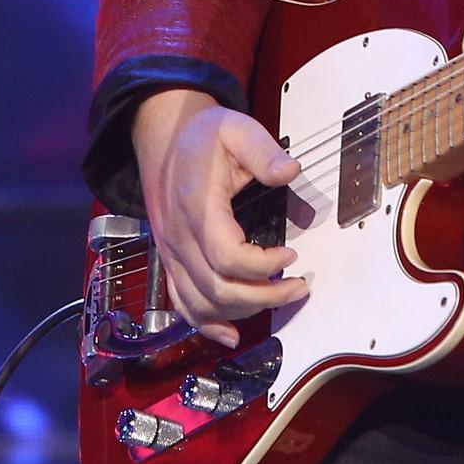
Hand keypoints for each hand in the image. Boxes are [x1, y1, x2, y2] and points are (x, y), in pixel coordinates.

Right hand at [129, 88, 308, 343]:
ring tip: (280, 298)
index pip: (227, 257)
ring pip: (202, 302)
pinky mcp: (169, 260)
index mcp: (197, 207)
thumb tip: (290, 172)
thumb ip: (263, 151)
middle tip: (299, 286)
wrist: (163, 138)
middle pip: (218, 288)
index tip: (292, 255)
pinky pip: (181, 302)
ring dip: (243, 311)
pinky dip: (205, 324)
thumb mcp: (236, 129)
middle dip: (264, 296)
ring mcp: (171, 252)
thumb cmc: (203, 136)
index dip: (263, 265)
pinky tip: (230, 334)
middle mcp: (178, 237)